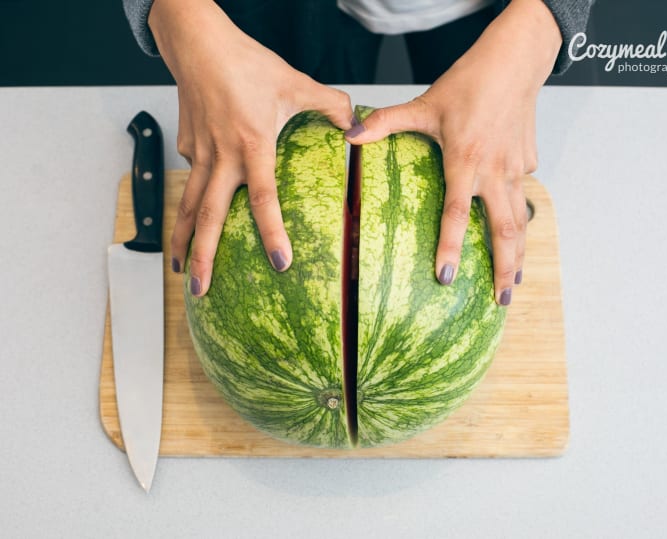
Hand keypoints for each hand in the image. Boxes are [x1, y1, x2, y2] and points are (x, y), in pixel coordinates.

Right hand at [149, 0, 353, 295]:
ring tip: (179, 269)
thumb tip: (358, 124)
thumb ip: (331, 105)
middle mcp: (222, 156)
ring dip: (183, 239)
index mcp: (252, 145)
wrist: (197, 43)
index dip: (272, 232)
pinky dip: (189, 201)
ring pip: (188, 204)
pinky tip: (193, 214)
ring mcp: (199, 153)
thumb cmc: (247, 62)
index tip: (280, 264)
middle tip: (201, 289)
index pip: (263, 198)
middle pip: (209, 215)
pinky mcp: (187, 146)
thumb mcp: (296, 83)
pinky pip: (191, 178)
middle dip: (203, 256)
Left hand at [345, 0, 560, 304]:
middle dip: (503, 268)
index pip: (456, 212)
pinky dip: (521, 218)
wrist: (515, 60)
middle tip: (499, 300)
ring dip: (518, 253)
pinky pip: (524, 195)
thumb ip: (386, 123)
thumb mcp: (424, 104)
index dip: (451, 246)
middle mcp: (494, 171)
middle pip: (504, 230)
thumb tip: (349, 134)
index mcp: (465, 160)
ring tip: (513, 282)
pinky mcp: (528, 161)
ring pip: (520, 219)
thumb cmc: (469, 82)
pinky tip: (517, 233)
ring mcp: (516, 168)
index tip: (446, 279)